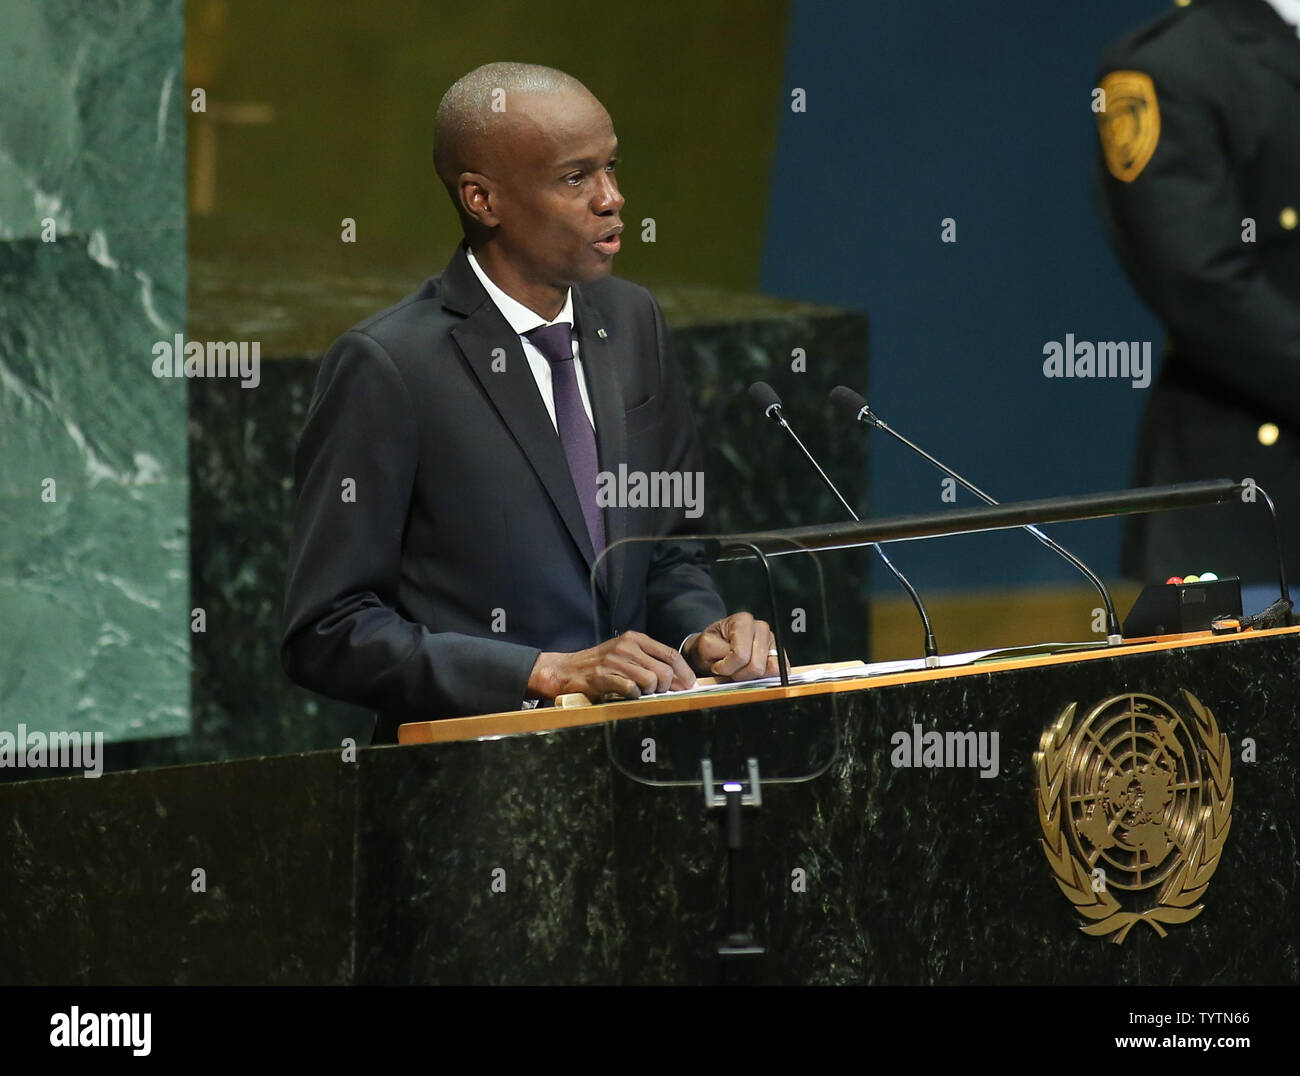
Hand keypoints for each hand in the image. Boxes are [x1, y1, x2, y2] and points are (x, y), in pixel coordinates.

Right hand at [528, 632, 696, 700]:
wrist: (566, 670)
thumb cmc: (601, 665)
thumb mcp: (626, 654)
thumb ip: (650, 661)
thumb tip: (680, 680)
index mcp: (635, 639)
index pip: (670, 654)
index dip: (684, 672)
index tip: (689, 685)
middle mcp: (626, 646)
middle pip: (664, 670)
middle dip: (666, 687)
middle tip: (656, 692)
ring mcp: (614, 660)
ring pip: (650, 681)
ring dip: (648, 692)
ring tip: (638, 692)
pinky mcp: (603, 676)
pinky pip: (631, 689)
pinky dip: (633, 695)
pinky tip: (627, 694)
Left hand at [683, 612, 779, 680]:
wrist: (713, 651)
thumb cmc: (710, 647)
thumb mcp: (706, 647)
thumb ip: (720, 652)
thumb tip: (735, 661)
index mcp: (743, 621)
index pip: (741, 654)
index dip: (727, 667)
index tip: (718, 667)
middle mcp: (761, 628)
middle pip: (756, 665)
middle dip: (739, 674)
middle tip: (729, 670)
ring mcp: (772, 641)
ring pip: (769, 671)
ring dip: (750, 677)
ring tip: (739, 670)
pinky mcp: (779, 655)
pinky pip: (779, 672)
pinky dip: (764, 678)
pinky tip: (750, 674)